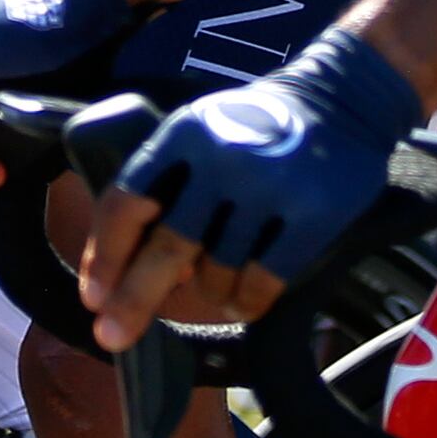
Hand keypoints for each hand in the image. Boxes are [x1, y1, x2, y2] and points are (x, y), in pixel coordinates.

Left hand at [80, 34, 427, 349]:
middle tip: (112, 337)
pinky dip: (245, 302)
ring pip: (215, 271)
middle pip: (164, 246)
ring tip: (216, 289)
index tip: (93, 296)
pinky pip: (262, 282)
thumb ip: (168, 184)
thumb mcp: (202, 130)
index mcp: (183, 135)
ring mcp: (268, 188)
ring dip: (208, 293)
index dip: (103, 255)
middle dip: (132, 300)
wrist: (343, 100)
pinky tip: (242, 301)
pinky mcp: (312, 216)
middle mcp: (221, 159)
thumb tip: (129, 266)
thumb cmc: (257, 126)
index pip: (127, 201)